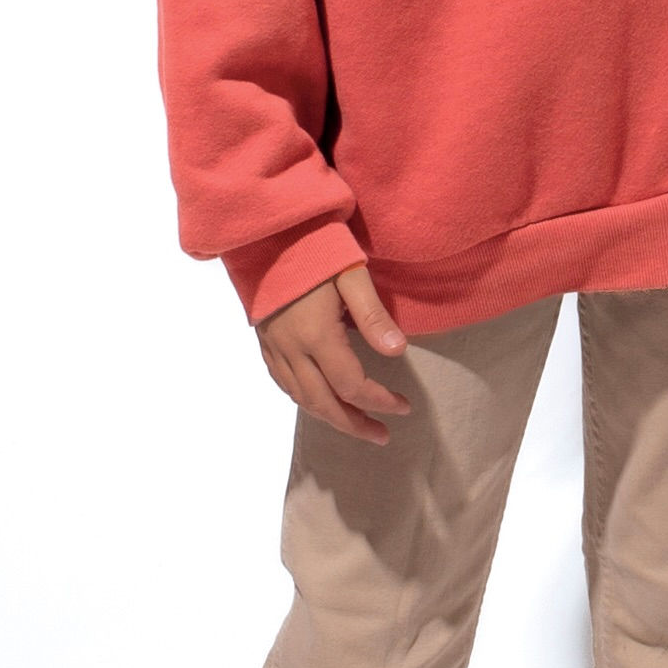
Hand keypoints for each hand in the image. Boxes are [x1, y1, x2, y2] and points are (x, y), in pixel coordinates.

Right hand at [256, 263, 412, 442]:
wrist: (267, 231)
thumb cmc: (315, 246)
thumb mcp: (352, 274)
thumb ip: (373, 316)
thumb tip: (398, 353)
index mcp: (316, 335)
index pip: (351, 385)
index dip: (379, 401)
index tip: (403, 407)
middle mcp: (292, 350)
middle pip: (323, 403)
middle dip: (354, 424)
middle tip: (381, 436)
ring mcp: (274, 347)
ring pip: (301, 398)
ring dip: (330, 416)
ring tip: (356, 424)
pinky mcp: (264, 341)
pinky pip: (283, 384)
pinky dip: (305, 399)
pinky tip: (319, 400)